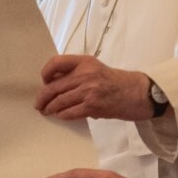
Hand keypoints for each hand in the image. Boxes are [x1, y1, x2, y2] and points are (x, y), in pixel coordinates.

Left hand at [35, 55, 152, 120]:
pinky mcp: (92, 106)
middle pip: (53, 86)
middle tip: (39, 104)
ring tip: (47, 111)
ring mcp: (88, 91)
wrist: (138, 93)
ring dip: (50, 109)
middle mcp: (85, 74)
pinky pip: (69, 112)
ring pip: (59, 101)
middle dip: (43, 98)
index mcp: (85, 62)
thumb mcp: (96, 69)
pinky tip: (61, 116)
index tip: (44, 81)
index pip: (56, 62)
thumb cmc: (117, 82)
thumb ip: (78, 73)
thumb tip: (55, 84)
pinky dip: (62, 115)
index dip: (46, 73)